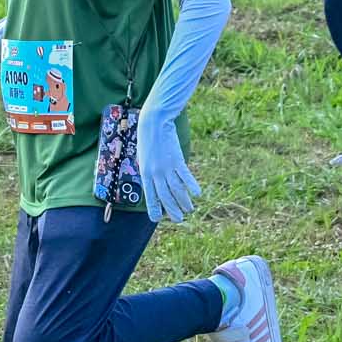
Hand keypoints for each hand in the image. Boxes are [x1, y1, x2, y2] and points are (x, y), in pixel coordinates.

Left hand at [136, 107, 199, 222]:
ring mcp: (166, 166)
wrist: (153, 122)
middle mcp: (155, 173)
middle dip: (172, 209)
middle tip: (179, 219)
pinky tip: (197, 193)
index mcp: (145, 173)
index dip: (154, 208)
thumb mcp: (144, 158)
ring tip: (189, 209)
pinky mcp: (176, 159)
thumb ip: (150, 172)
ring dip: (183, 201)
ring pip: (176, 189)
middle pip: (165, 196)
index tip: (157, 219)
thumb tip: (156, 184)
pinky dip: (191, 185)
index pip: (150, 196)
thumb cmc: (148, 140)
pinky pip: (185, 175)